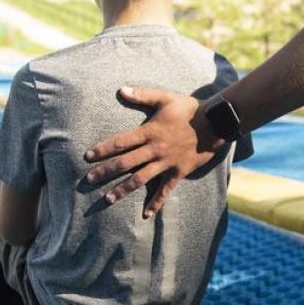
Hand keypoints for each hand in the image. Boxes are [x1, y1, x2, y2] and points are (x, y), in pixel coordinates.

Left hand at [84, 87, 223, 216]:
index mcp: (149, 132)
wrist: (215, 123)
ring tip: (108, 199)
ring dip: (123, 189)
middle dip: (105, 172)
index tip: (87, 156)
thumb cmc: (189, 109)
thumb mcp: (165, 98)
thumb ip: (142, 95)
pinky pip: (165, 190)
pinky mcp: (178, 172)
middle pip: (125, 163)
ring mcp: (166, 163)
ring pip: (140, 179)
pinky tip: (146, 214)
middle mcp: (155, 149)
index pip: (120, 142)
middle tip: (88, 180)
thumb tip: (120, 90)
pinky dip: (156, 203)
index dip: (103, 149)